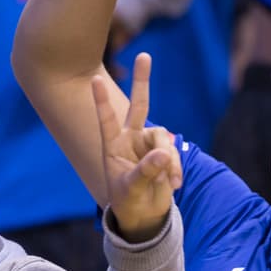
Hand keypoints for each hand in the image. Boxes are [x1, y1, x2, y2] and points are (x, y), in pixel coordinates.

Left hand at [94, 53, 182, 241]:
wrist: (144, 216)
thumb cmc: (127, 201)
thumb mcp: (131, 189)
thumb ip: (146, 171)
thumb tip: (164, 153)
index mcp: (112, 146)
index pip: (106, 119)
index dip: (101, 100)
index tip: (95, 80)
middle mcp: (130, 139)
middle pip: (139, 105)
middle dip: (143, 81)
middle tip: (145, 55)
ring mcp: (148, 145)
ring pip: (164, 138)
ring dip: (169, 160)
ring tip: (170, 183)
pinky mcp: (165, 153)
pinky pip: (174, 153)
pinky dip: (176, 169)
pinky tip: (174, 185)